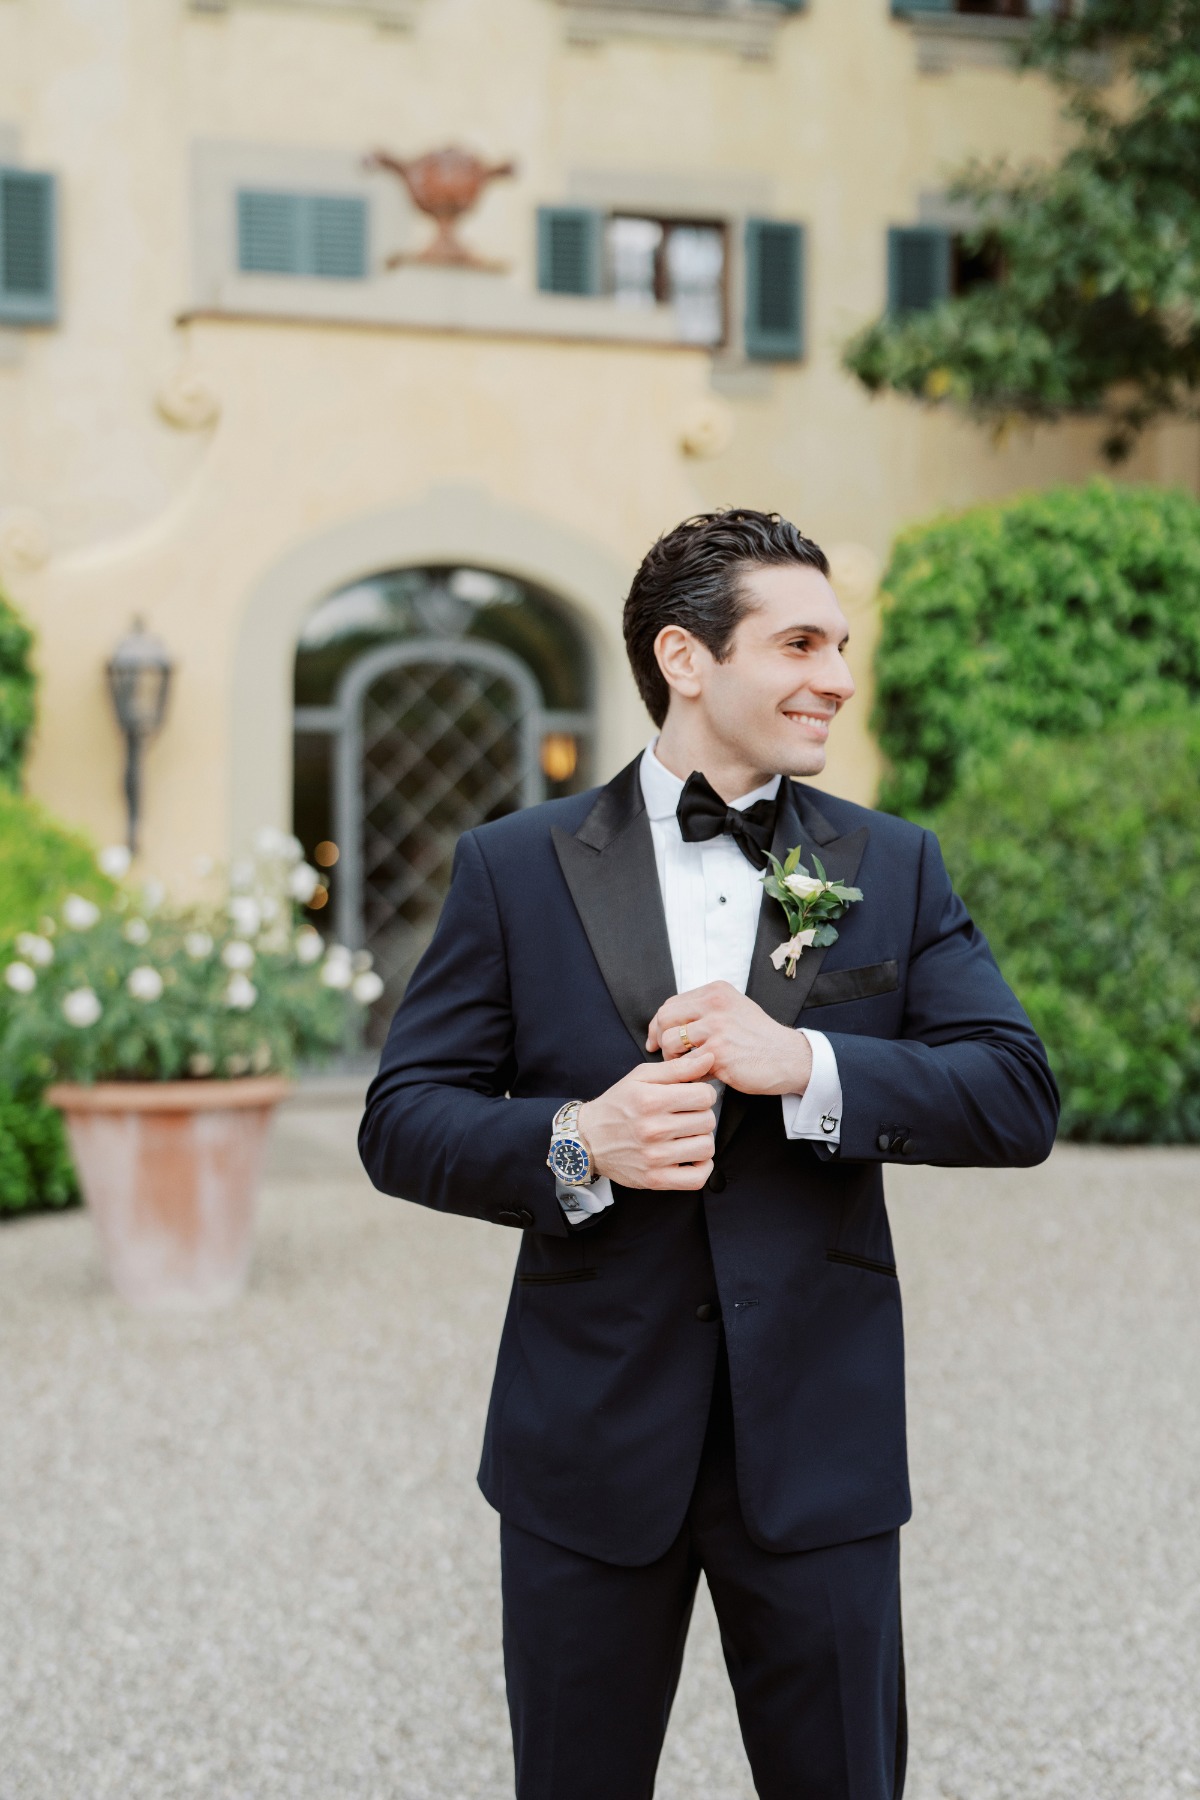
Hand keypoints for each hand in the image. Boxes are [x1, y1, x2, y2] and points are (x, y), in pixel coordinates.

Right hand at [577, 1048, 717, 1190]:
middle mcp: (653, 1129)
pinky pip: (697, 1178)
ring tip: (686, 1135)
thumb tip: (709, 1058)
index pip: (705, 1096)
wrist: (587, 1139)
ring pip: (706, 1148)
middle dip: (701, 1115)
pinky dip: (701, 1167)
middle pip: (708, 1121)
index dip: (703, 1093)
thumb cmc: (617, 1105)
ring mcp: (654, 1157)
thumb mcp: (641, 1077)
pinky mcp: (655, 1179)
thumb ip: (677, 1068)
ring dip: (701, 1140)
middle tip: (686, 1116)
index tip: (692, 1097)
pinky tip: (690, 1157)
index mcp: (650, 1100)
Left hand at [647, 982, 812, 1097]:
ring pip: (670, 1042)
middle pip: (665, 1018)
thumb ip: (705, 1011)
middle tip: (664, 1055)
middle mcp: (714, 1004)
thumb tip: (668, 1023)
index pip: (671, 1003)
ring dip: (673, 1059)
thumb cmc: (760, 1038)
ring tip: (688, 1066)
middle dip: (660, 1039)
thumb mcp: (734, 1009)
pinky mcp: (718, 1053)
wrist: (789, 1057)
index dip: (659, 1024)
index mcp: (716, 992)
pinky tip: (704, 1076)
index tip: (656, 1039)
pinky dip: (690, 1074)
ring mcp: (716, 1028)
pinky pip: (686, 1065)